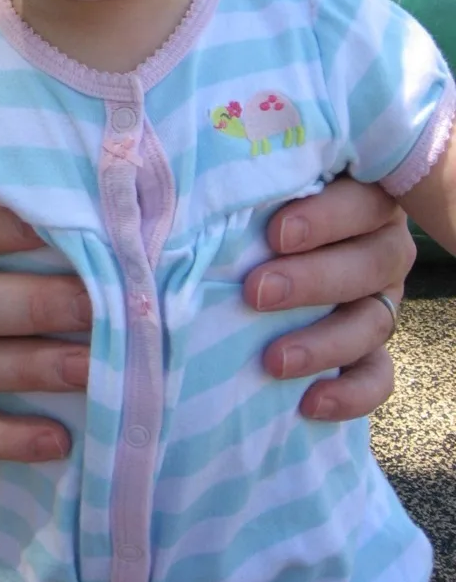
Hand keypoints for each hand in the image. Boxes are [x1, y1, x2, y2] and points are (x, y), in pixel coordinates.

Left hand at [243, 177, 414, 420]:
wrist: (239, 267)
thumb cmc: (240, 207)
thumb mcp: (246, 187)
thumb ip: (244, 180)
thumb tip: (201, 179)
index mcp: (354, 193)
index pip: (361, 198)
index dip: (327, 217)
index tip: (275, 233)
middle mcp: (377, 242)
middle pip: (372, 260)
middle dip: (314, 280)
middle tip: (257, 292)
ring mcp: (378, 297)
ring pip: (375, 320)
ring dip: (326, 342)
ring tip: (275, 360)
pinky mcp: (370, 347)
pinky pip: (379, 375)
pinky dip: (351, 392)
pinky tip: (310, 402)